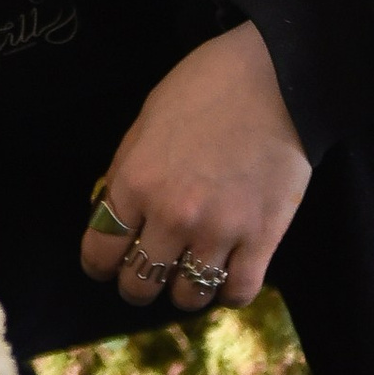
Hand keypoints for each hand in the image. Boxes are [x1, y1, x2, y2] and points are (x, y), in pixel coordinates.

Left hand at [81, 23, 310, 311]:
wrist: (274, 77)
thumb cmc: (205, 87)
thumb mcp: (145, 123)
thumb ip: (127, 173)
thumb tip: (114, 214)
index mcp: (134, 183)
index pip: (99, 253)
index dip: (99, 265)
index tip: (106, 266)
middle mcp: (171, 215)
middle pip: (139, 284)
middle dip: (137, 282)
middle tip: (148, 271)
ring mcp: (218, 231)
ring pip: (187, 297)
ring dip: (184, 290)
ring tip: (189, 271)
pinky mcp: (262, 238)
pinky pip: (237, 293)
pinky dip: (229, 291)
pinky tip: (227, 272)